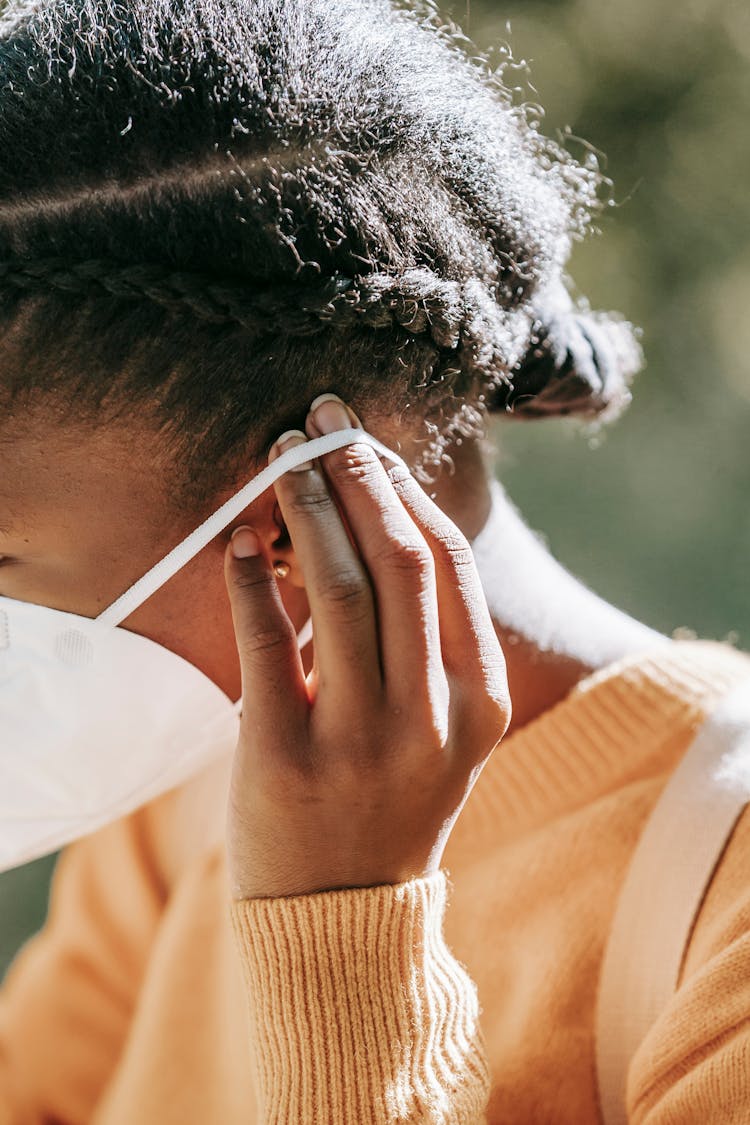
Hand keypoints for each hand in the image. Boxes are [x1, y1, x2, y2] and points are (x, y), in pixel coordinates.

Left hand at [224, 398, 510, 899]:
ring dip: (306, 508)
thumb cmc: (388, 800)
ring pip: (339, 588)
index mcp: (480, 700)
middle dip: (356, 474)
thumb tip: (362, 517)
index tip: (365, 440)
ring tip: (278, 462)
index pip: (450, 562)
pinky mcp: (286, 761)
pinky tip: (240, 543)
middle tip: (316, 424)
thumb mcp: (439, 728)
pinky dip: (250, 580)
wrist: (342, 918)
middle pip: (399, 559)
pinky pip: (266, 645)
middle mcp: (431, 716)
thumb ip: (422, 640)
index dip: (404, 487)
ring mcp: (362, 741)